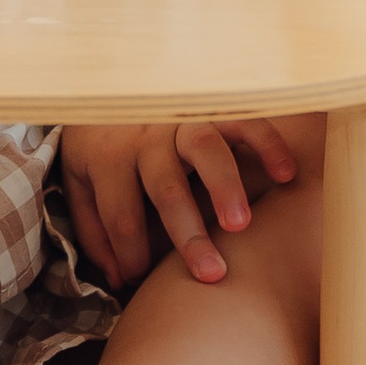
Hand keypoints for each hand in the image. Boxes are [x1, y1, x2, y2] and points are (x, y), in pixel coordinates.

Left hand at [60, 117, 298, 288]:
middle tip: (211, 273)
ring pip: (204, 149)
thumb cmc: (98, 144)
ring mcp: (180, 119)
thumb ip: (93, 229)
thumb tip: (116, 277)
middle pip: (166, 188)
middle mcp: (144, 136)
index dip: (131, 255)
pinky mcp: (210, 106)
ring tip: (241, 225)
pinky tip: (285, 173)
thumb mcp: (79, 181)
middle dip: (188, 233)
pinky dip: (266, 143)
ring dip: (224, 186)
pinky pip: (242, 120)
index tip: (139, 282)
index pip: (121, 218)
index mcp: (106, 157)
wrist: (100, 82)